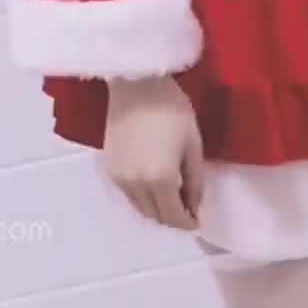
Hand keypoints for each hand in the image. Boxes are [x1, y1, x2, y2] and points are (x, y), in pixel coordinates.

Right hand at [102, 76, 204, 230]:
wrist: (136, 84)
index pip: (174, 217)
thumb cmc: (172, 109)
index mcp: (161, 180)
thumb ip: (196, 182)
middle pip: (156, 216)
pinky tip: (153, 184)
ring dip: (156, 208)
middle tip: (186, 208)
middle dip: (173, 217)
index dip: (187, 223)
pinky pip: (129, 195)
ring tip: (171, 196)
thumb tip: (195, 207)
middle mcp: (137, 186)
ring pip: (140, 208)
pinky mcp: (110, 169)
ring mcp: (120, 179)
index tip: (197, 220)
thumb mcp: (194, 146)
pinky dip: (142, 197)